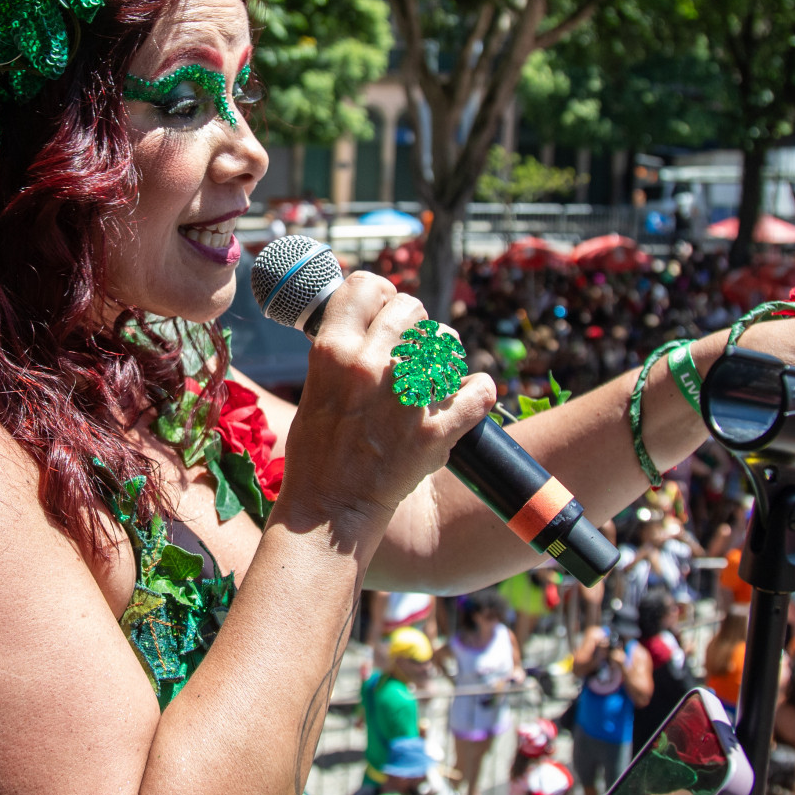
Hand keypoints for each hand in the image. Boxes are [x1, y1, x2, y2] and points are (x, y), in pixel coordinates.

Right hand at [278, 271, 496, 525]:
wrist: (330, 508)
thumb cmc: (317, 449)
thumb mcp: (315, 385)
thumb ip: (343, 350)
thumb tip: (373, 319)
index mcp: (332, 351)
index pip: (365, 286)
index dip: (380, 294)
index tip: (385, 309)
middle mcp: (369, 366)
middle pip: (411, 308)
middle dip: (416, 325)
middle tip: (413, 349)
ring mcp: (405, 398)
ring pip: (447, 342)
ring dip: (446, 355)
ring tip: (436, 376)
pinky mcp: (436, 432)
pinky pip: (478, 389)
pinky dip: (478, 392)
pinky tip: (468, 397)